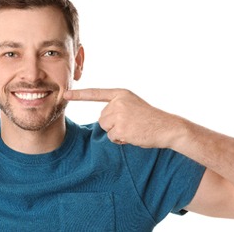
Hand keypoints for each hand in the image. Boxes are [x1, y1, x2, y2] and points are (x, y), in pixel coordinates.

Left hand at [64, 88, 182, 148]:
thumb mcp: (132, 105)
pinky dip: (122, 140)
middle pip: (102, 118)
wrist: (167, 127)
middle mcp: (118, 102)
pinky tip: (134, 135)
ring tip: (134, 128)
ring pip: (106, 128)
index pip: (96, 93)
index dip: (79, 95)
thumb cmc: (150, 118)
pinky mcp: (121, 128)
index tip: (65, 94)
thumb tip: (102, 121)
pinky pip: (112, 138)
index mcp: (120, 94)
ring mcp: (119, 115)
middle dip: (113, 125)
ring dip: (117, 132)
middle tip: (132, 124)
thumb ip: (116, 107)